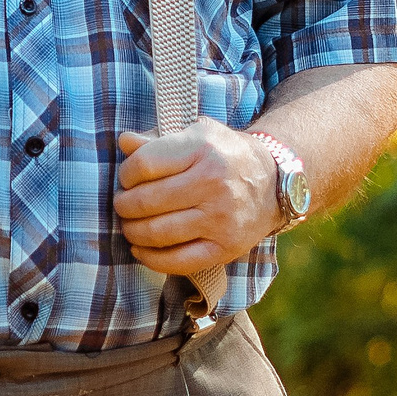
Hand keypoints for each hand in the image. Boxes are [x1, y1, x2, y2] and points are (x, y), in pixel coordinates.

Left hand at [113, 121, 280, 275]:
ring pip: (157, 233)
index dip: (126, 175)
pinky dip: (151, 259)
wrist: (274, 183)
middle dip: (124, 206)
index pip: (144, 165)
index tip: (127, 179)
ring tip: (130, 226)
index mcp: (202, 148)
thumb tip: (124, 142)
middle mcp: (213, 183)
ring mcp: (221, 218)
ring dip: (133, 232)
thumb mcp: (197, 134)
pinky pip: (178, 261)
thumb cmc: (224, 155)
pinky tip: (141, 250)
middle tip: (122, 205)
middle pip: (146, 201)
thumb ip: (158, 140)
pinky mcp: (226, 247)